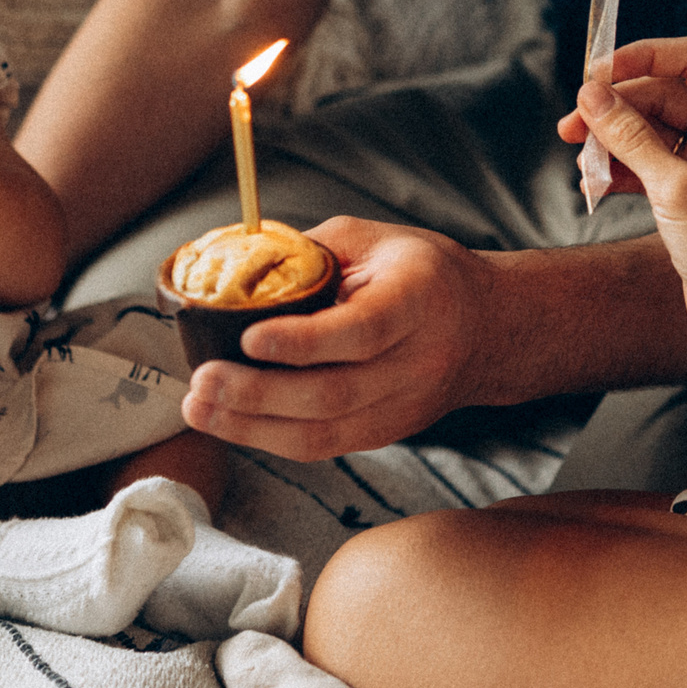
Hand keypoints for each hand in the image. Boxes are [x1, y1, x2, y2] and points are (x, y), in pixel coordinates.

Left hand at [180, 216, 491, 461]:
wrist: (486, 328)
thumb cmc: (422, 273)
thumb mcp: (373, 240)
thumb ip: (310, 253)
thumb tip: (236, 268)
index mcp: (419, 299)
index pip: (362, 331)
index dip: (304, 341)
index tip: (250, 337)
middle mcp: (417, 360)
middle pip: (334, 394)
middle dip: (258, 393)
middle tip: (203, 380)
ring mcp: (404, 407)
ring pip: (324, 434)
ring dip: (252, 427)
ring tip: (199, 408)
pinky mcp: (386, 433)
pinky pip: (323, 447)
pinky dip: (269, 438)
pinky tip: (229, 422)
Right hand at [563, 36, 686, 361]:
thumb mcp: (675, 187)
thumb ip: (631, 136)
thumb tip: (593, 94)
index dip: (644, 57)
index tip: (598, 73)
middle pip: (661, 95)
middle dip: (615, 107)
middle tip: (572, 127)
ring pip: (648, 131)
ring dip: (611, 141)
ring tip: (581, 161)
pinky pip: (645, 165)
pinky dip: (618, 171)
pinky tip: (594, 185)